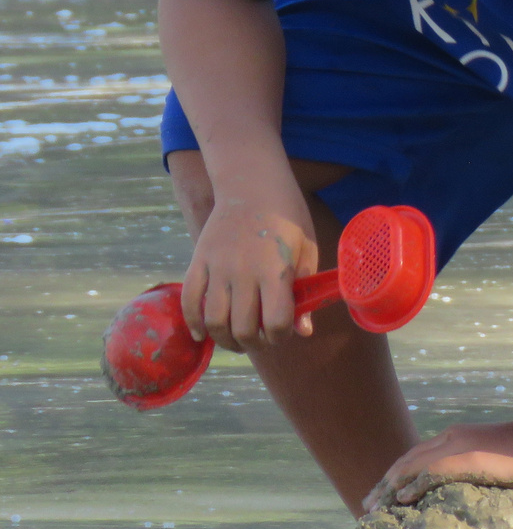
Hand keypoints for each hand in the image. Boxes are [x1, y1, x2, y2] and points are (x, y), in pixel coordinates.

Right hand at [183, 191, 317, 351]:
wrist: (253, 185)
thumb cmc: (289, 218)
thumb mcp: (307, 250)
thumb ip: (304, 291)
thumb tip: (303, 331)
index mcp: (275, 270)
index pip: (274, 321)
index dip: (280, 336)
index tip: (283, 333)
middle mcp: (243, 272)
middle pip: (242, 327)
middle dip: (254, 343)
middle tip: (260, 341)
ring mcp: (217, 267)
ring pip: (214, 321)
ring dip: (225, 340)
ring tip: (237, 342)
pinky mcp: (198, 260)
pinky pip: (189, 300)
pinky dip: (193, 323)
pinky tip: (203, 335)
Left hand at [364, 420, 512, 509]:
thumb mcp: (489, 455)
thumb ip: (465, 464)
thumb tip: (445, 488)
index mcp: (455, 436)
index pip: (415, 456)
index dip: (395, 475)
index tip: (381, 493)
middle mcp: (450, 438)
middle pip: (407, 460)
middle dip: (384, 483)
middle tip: (367, 504)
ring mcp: (456, 447)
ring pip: (412, 466)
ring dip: (390, 487)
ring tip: (374, 507)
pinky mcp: (465, 459)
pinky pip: (430, 472)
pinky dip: (413, 484)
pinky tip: (401, 498)